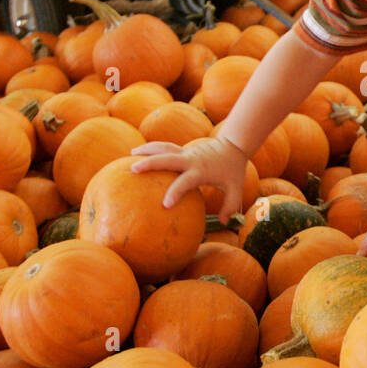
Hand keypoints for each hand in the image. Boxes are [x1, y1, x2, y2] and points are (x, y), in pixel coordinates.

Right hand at [130, 136, 247, 219]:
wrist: (234, 145)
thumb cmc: (232, 169)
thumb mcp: (236, 188)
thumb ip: (230, 205)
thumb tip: (225, 222)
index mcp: (202, 170)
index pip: (186, 181)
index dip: (176, 191)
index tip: (165, 204)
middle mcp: (191, 159)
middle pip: (168, 158)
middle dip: (151, 163)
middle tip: (134, 169)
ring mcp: (186, 152)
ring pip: (164, 148)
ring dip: (147, 150)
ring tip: (131, 155)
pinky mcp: (183, 150)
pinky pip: (165, 148)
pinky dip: (152, 149)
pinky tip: (139, 154)